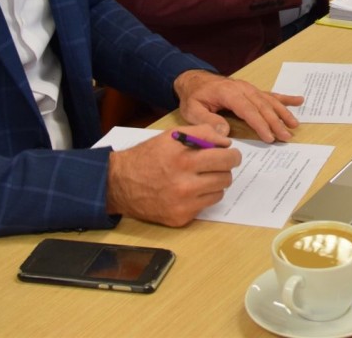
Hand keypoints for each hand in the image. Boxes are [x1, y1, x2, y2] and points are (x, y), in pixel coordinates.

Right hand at [106, 124, 239, 225]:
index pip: (225, 158)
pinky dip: (202, 197)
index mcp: (183, 160)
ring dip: (214, 183)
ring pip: (219, 192)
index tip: (231, 154)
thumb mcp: (171, 135)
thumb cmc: (147, 156)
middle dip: (224, 168)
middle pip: (225, 177)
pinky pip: (206, 205)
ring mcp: (182, 204)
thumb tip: (226, 142)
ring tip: (200, 176)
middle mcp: (184, 184)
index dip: (232, 155)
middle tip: (217, 165)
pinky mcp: (180, 218)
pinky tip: (188, 190)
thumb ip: (202, 134)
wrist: (118, 183)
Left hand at [173, 69, 302, 142]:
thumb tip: (225, 132)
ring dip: (282, 112)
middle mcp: (242, 88)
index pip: (248, 110)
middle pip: (262, 106)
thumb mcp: (193, 110)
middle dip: (275, 122)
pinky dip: (285, 98)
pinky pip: (270, 94)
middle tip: (286, 137)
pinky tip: (298, 101)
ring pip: (269, 100)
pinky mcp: (251, 90)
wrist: (193, 80)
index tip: (270, 137)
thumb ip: (208, 120)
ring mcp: (249, 88)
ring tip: (294, 125)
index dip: (260, 124)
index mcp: (229, 93)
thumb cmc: (194, 96)